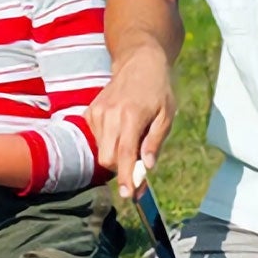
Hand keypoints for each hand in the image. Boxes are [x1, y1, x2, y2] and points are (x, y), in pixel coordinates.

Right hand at [87, 47, 176, 200]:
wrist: (138, 63)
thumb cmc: (158, 90)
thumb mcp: (166, 115)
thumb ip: (154, 142)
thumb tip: (146, 167)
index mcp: (131, 116)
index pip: (124, 154)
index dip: (125, 177)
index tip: (127, 195)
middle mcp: (110, 115)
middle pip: (107, 158)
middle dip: (120, 168)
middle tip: (136, 166)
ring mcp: (97, 113)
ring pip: (101, 150)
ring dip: (115, 153)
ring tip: (132, 136)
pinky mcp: (90, 112)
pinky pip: (97, 139)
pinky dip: (108, 141)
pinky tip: (120, 127)